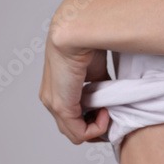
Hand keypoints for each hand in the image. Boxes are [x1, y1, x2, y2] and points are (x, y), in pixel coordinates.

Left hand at [38, 7, 110, 143]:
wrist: (77, 29)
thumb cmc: (87, 41)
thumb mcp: (96, 69)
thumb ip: (100, 85)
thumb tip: (110, 95)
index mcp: (57, 88)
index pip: (71, 117)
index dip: (92, 120)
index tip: (110, 111)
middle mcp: (50, 98)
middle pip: (72, 129)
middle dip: (94, 128)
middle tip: (112, 117)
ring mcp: (53, 103)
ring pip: (74, 133)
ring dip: (96, 128)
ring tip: (110, 112)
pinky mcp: (61, 106)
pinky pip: (79, 133)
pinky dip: (97, 128)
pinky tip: (106, 112)